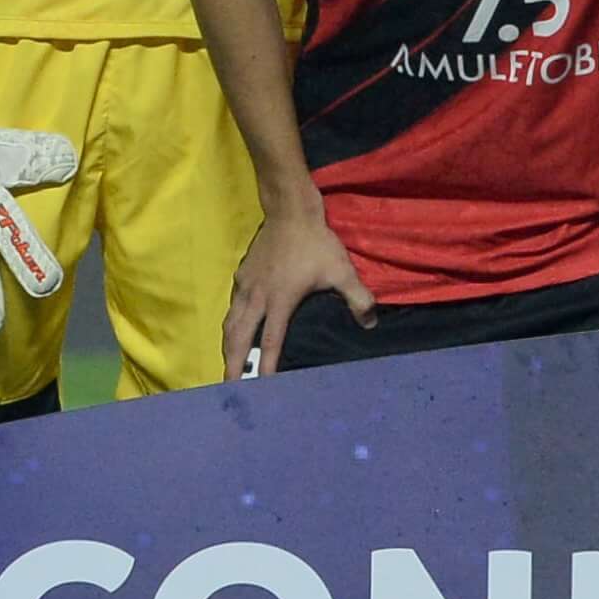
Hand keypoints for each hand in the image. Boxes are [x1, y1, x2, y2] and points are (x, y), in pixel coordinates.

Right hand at [224, 209, 376, 378]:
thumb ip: (358, 298)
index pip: (270, 340)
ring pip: (230, 323)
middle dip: (234, 364)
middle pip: (239, 337)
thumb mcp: (342, 271)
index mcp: (280, 300)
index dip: (265, 365)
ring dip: (227, 347)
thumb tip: (370, 324)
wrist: (289, 213)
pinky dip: (229, 325)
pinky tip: (231, 332)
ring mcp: (245, 286)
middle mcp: (257, 297)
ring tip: (227, 366)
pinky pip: (231, 307)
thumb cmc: (316, 243)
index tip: (261, 386)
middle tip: (229, 386)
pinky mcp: (241, 275)